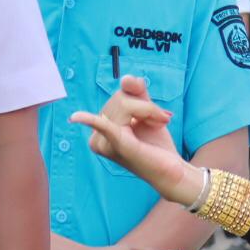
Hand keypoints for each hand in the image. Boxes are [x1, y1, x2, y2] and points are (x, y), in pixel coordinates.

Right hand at [68, 77, 199, 204]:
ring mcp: (105, 143)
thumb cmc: (156, 143)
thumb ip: (135, 91)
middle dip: (145, 107)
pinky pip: (103, 126)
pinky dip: (90, 120)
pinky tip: (77, 117)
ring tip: (156, 126)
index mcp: (99, 129)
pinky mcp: (118, 146)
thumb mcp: (146, 111)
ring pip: (126, 104)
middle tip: (158, 122)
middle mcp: (96, 138)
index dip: (141, 102)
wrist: (172, 170)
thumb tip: (125, 79)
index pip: (118, 98)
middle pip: (121, 99)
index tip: (156, 118)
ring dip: (149, 111)